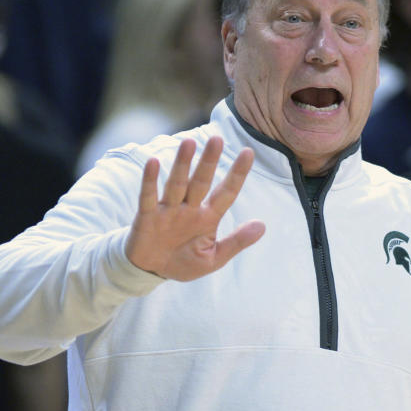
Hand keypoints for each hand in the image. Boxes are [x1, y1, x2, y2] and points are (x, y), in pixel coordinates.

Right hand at [125, 136, 264, 280]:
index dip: (237, 174)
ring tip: (188, 143)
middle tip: (217, 139)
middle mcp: (189, 209)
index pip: (226, 192)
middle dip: (209, 162)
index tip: (248, 152)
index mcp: (208, 217)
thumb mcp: (214, 257)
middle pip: (201, 181)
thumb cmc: (184, 262)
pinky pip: (149, 196)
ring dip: (182, 164)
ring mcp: (168, 210)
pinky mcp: (147, 217)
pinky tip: (153, 162)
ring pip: (177, 184)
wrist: (152, 271)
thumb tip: (263, 225)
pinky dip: (150, 181)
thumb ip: (237, 242)